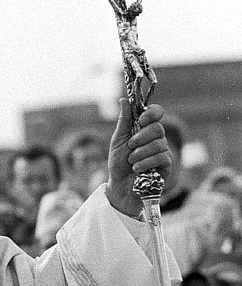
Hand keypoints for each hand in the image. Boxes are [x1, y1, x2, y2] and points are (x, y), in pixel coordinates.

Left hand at [106, 99, 171, 216]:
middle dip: (140, 137)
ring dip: (140, 153)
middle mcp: (157, 139)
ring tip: (131, 162)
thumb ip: (125, 121)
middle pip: (158, 128)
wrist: (120, 186)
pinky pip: (162, 157)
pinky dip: (146, 162)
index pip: (157, 113)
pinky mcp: (167, 166)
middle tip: (130, 146)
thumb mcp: (118, 141)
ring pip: (158, 144)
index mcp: (145, 129)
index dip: (152, 113)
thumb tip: (124, 99)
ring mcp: (163, 152)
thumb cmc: (119, 164)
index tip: (142, 119)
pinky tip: (137, 169)